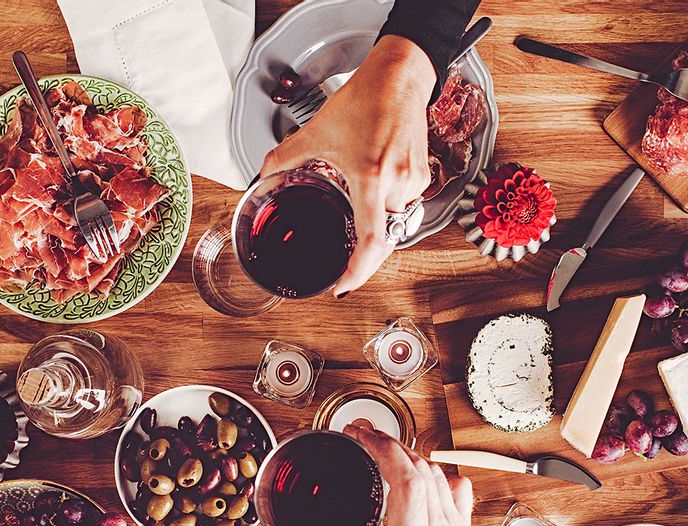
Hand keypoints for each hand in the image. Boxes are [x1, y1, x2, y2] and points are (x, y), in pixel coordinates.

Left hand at [260, 35, 433, 298]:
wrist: (399, 78)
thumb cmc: (365, 100)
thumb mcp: (316, 132)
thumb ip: (284, 158)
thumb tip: (263, 176)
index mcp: (370, 177)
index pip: (371, 241)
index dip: (357, 271)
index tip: (342, 286)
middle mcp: (397, 183)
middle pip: (383, 239)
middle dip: (364, 258)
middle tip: (346, 271)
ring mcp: (414, 181)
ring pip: (395, 225)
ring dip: (376, 232)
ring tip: (357, 232)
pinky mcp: (423, 176)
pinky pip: (404, 208)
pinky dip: (387, 213)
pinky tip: (373, 203)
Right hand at [269, 426, 476, 525]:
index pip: (406, 477)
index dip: (381, 448)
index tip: (359, 436)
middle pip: (421, 468)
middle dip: (389, 444)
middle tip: (361, 437)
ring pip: (439, 476)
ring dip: (410, 457)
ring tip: (382, 452)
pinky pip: (457, 492)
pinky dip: (437, 476)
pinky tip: (420, 478)